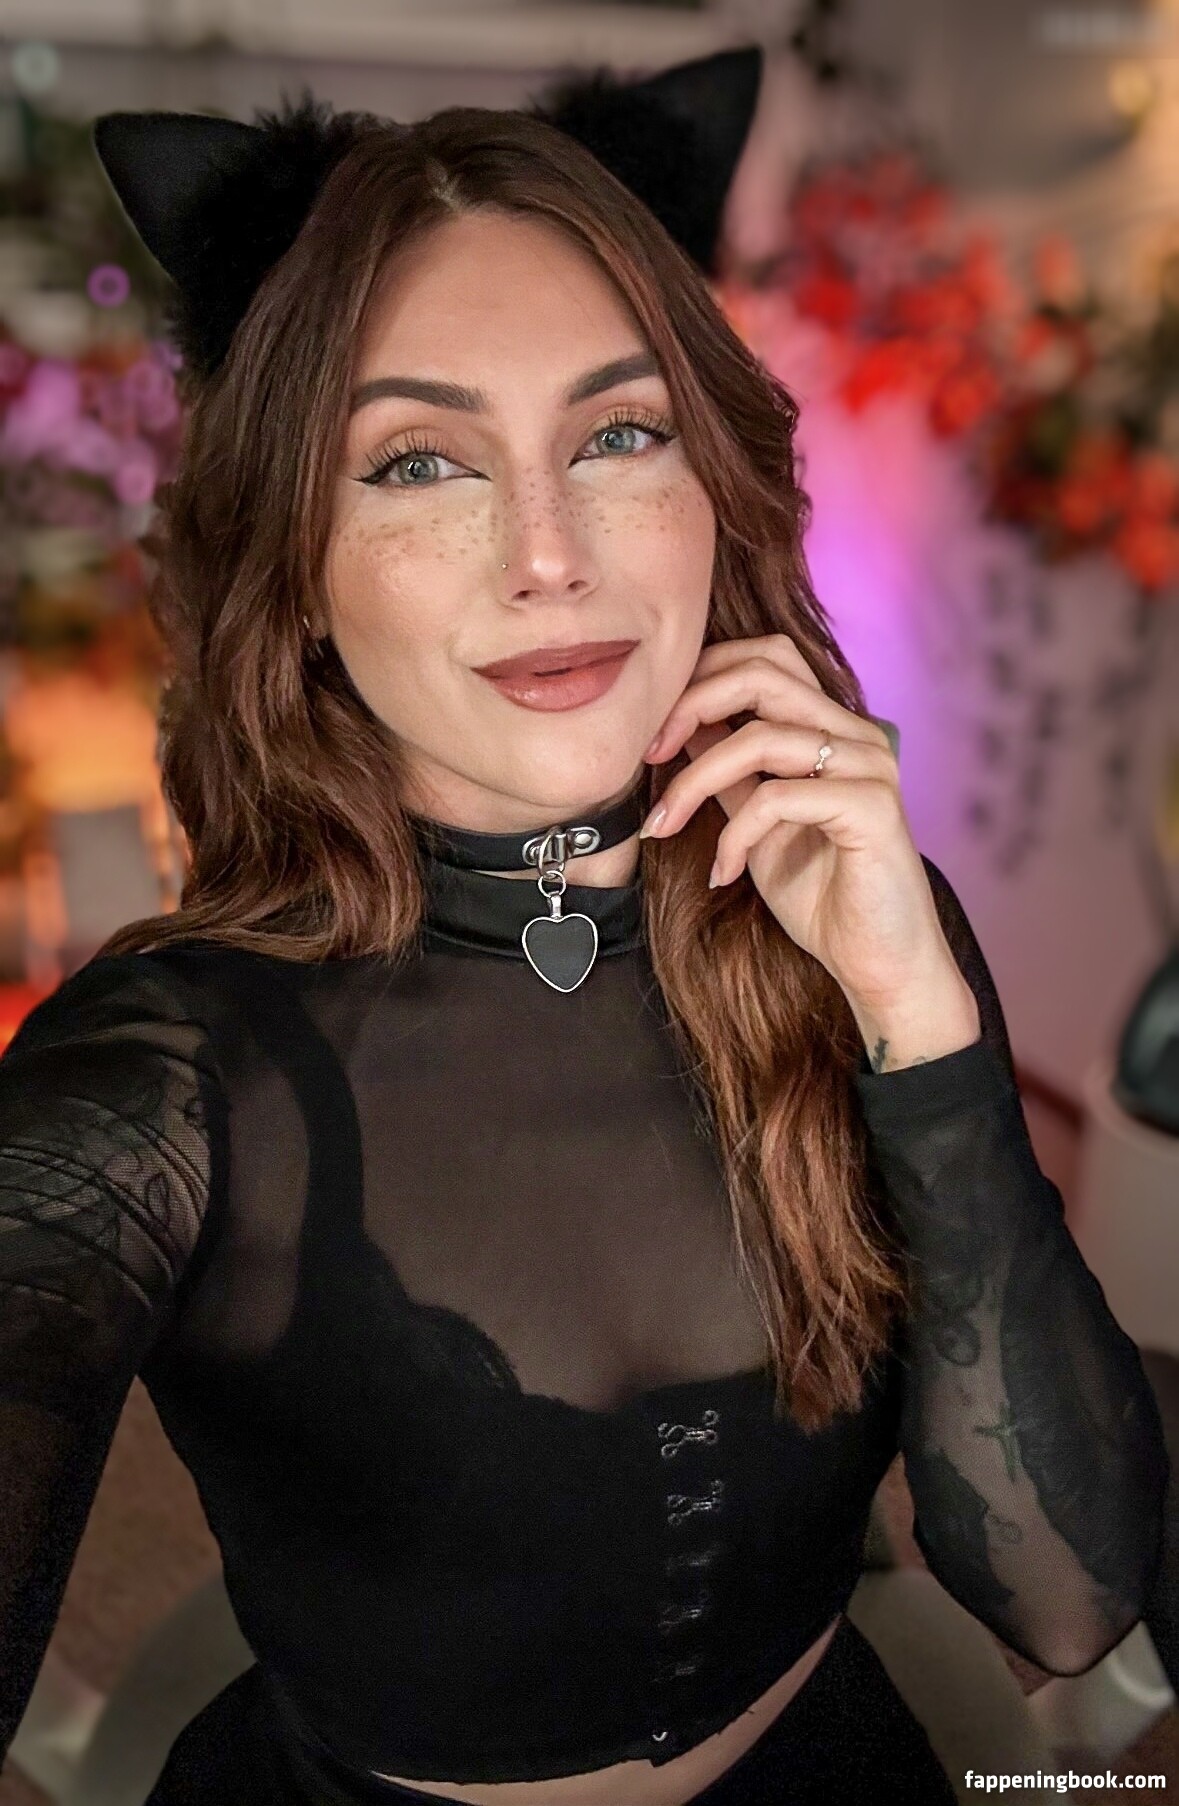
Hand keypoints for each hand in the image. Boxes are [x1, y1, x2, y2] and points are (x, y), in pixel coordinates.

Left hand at [639, 634, 954, 1008]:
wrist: (876, 962)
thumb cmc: (820, 895)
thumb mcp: (755, 822)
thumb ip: (729, 772)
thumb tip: (681, 727)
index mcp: (831, 728)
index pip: (766, 658)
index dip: (702, 678)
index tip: (652, 735)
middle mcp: (855, 735)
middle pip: (763, 672)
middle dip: (690, 705)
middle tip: (649, 756)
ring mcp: (869, 765)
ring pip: (762, 736)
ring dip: (694, 783)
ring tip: (664, 828)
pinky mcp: (872, 806)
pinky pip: (779, 798)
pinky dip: (734, 834)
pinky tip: (722, 872)